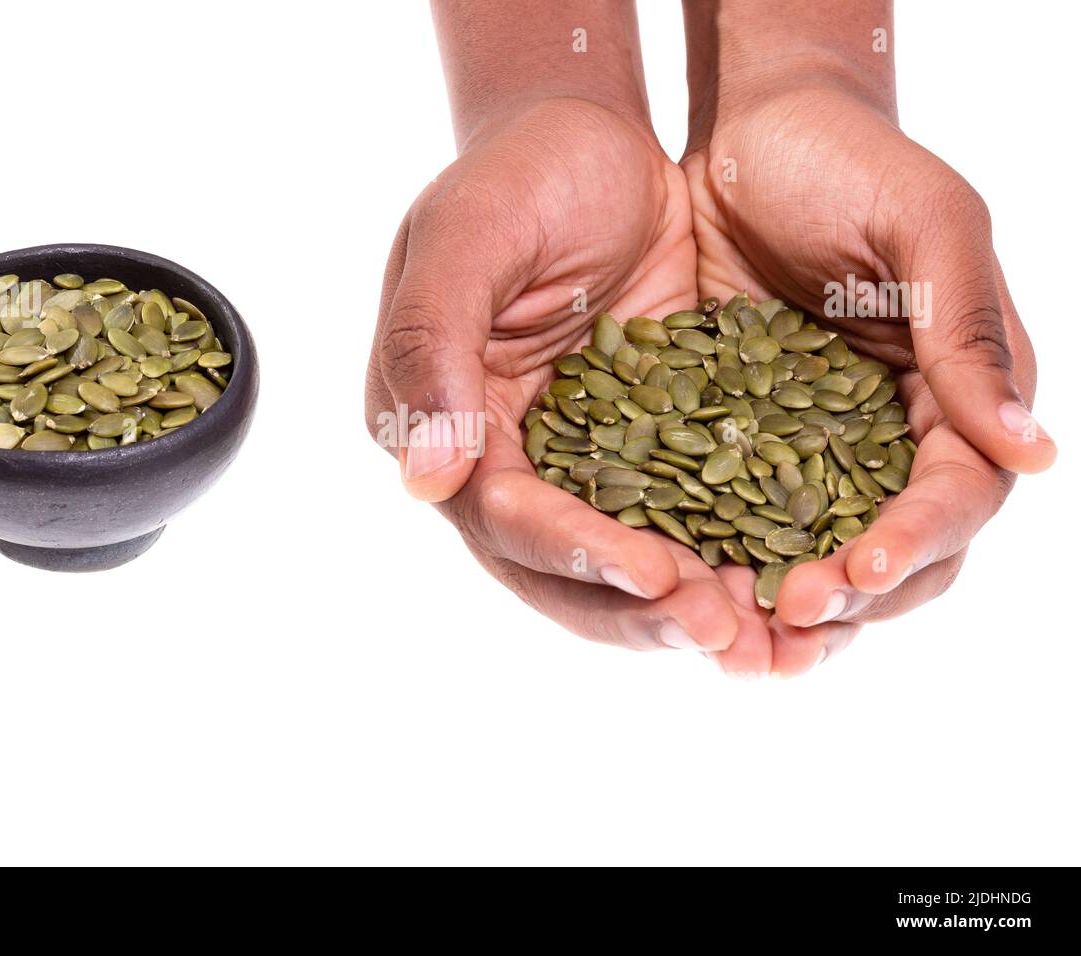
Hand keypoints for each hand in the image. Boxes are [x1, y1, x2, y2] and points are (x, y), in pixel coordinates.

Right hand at [366, 97, 742, 652]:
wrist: (595, 140)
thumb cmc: (518, 172)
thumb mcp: (464, 237)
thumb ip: (431, 346)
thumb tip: (426, 479)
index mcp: (449, 427)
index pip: (504, 516)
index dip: (575, 552)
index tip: (654, 576)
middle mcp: (511, 463)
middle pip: (567, 569)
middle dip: (641, 609)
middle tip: (725, 632)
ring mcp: (583, 462)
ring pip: (631, 560)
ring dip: (693, 603)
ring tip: (771, 628)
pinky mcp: (652, 448)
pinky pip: (690, 515)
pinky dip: (734, 550)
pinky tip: (795, 570)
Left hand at [681, 82, 1055, 671]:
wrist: (754, 135)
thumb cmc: (853, 161)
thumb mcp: (923, 229)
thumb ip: (965, 335)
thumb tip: (1034, 455)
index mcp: (958, 395)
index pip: (954, 496)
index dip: (911, 542)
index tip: (854, 571)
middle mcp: (891, 436)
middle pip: (891, 549)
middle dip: (847, 599)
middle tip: (785, 627)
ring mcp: (812, 446)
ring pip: (812, 552)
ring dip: (782, 608)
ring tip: (736, 646)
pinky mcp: (737, 440)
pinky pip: (731, 516)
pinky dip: (717, 560)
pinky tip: (682, 591)